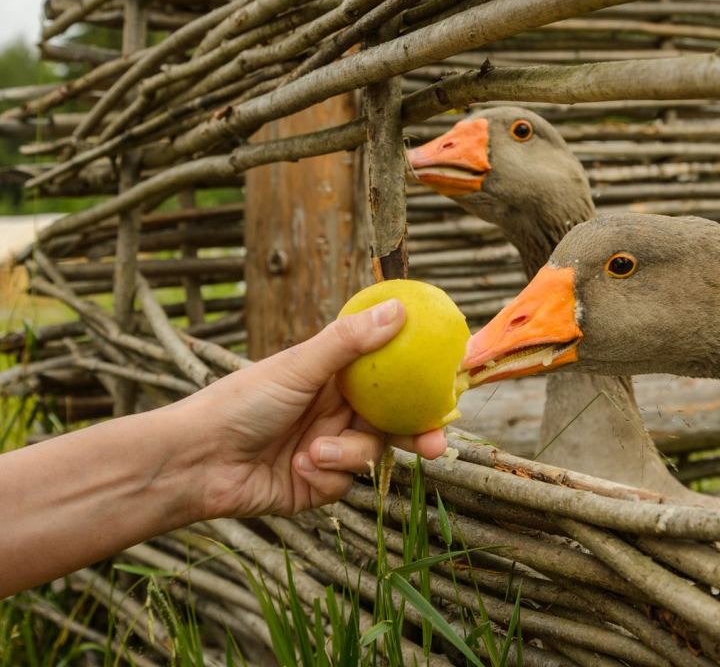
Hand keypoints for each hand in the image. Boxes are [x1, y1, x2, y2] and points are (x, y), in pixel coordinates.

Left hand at [188, 300, 446, 519]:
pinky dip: (325, 476)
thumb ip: (350, 342)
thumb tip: (398, 308)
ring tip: (315, 454)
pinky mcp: (317, 485)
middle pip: (392, 421)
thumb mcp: (299, 366)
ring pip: (370, 454)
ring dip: (348, 455)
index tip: (449, 385)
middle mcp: (334, 411)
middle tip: (435, 444)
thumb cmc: (240, 402)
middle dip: (416, 433)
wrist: (196, 462)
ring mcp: (328, 448)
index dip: (419, 382)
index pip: (389, 376)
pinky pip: (344, 483)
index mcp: (333, 377)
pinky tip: (297, 470)